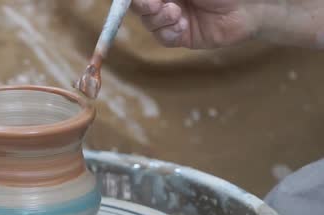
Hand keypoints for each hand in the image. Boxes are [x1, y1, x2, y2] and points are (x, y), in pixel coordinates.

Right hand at [131, 0, 260, 47]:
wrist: (248, 8)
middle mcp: (168, 0)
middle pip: (140, 7)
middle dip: (144, 6)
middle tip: (154, 5)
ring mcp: (173, 18)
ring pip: (149, 23)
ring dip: (158, 19)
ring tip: (176, 15)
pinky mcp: (181, 37)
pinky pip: (163, 38)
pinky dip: (169, 33)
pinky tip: (182, 27)